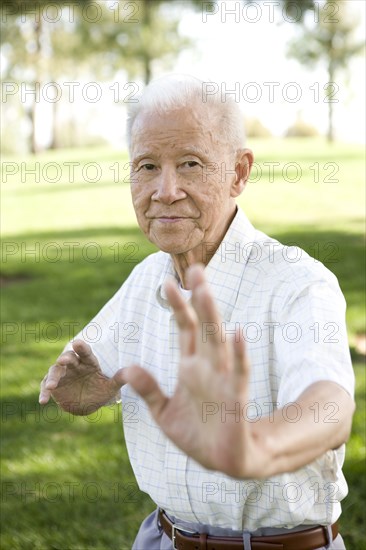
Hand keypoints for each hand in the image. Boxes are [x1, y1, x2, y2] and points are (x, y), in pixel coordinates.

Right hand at [39, 340, 125, 414]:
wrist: (90, 403)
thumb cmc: (101, 390)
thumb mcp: (111, 387)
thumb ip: (118, 379)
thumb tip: (130, 372)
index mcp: (89, 362)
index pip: (86, 353)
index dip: (82, 348)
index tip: (77, 343)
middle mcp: (74, 365)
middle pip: (68, 358)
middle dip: (66, 358)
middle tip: (64, 360)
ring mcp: (63, 375)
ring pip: (55, 371)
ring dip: (52, 377)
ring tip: (51, 386)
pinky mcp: (54, 385)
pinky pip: (46, 386)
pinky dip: (44, 392)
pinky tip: (43, 400)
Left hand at [124, 265, 270, 477]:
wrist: (221, 462)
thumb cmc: (196, 434)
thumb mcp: (163, 412)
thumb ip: (147, 389)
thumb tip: (125, 368)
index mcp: (191, 367)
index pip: (185, 328)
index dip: (178, 306)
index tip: (168, 281)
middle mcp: (208, 367)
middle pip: (204, 326)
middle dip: (200, 298)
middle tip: (196, 269)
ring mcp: (222, 380)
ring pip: (218, 341)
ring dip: (213, 316)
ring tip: (206, 292)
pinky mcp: (235, 398)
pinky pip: (238, 373)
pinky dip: (240, 355)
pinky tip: (239, 334)